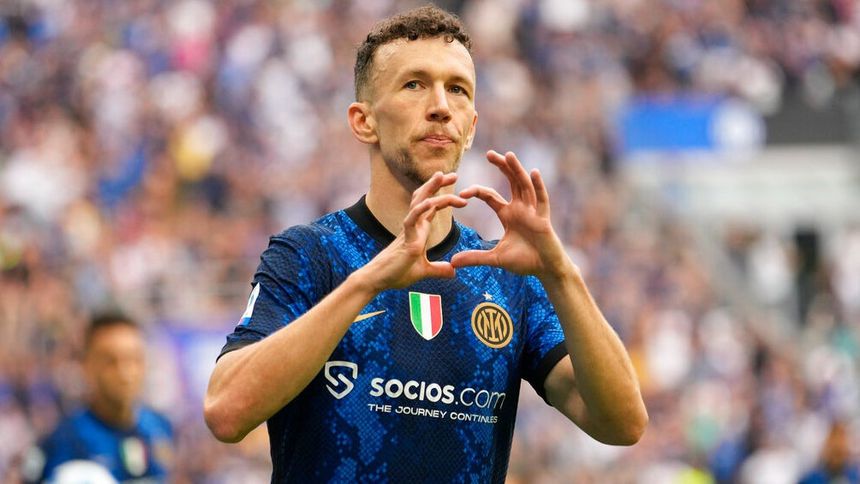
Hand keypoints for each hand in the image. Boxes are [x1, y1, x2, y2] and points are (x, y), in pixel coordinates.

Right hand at [362, 172, 467, 290]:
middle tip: (454, 174)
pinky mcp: (405, 241)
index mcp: (419, 230)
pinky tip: (429, 201)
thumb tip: (453, 272)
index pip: (432, 207)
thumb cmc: (396, 273)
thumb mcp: (423, 271)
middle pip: (425, 198)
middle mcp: (413, 226)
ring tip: (441, 175)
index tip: (459, 190)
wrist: (378, 281)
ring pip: (419, 203)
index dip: (444, 197)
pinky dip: (420, 210)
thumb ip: (439, 270)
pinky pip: (411, 221)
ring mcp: (408, 231)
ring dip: (430, 189)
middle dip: (439, 185)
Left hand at [451, 150, 568, 278]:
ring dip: (517, 170)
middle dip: (501, 167)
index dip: (477, 191)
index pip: (490, 196)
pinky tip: (534, 172)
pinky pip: (541, 199)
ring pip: (524, 185)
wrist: (546, 270)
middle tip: (489, 153)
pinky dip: (538, 186)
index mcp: (508, 214)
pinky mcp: (543, 218)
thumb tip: (453, 262)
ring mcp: (533, 211)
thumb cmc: (524, 261)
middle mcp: (521, 208)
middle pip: (510, 181)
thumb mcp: (495, 258)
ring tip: (508, 155)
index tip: (462, 193)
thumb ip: (475, 258)